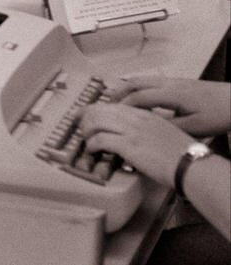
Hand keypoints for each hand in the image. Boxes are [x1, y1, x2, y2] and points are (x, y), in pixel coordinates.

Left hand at [78, 101, 194, 187]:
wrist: (191, 165)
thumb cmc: (182, 154)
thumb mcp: (163, 132)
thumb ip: (146, 128)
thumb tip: (132, 134)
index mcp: (145, 113)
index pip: (113, 106)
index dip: (96, 109)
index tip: (87, 115)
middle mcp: (136, 118)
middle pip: (100, 110)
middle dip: (86, 117)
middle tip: (80, 126)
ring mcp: (131, 131)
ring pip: (96, 121)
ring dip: (86, 130)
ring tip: (85, 138)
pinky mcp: (128, 145)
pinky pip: (100, 139)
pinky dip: (91, 144)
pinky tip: (91, 149)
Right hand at [114, 77, 230, 137]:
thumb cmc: (219, 113)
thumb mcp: (195, 127)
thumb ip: (170, 127)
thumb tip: (148, 128)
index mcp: (171, 94)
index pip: (139, 98)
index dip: (123, 107)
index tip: (112, 116)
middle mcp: (169, 84)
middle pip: (136, 83)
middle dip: (119, 93)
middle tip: (107, 104)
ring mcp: (174, 81)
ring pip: (143, 80)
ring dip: (127, 88)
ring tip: (118, 99)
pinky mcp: (179, 82)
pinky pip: (151, 81)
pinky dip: (139, 87)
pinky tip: (141, 97)